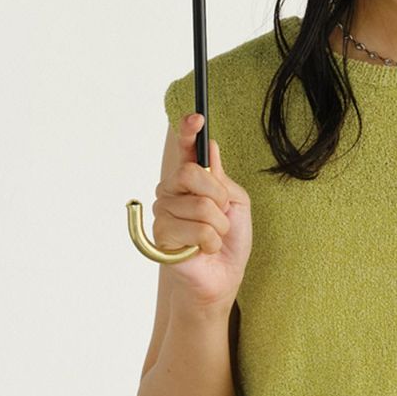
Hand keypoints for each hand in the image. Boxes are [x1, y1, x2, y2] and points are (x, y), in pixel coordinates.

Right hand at [151, 113, 251, 306]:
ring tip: (214, 237)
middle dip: (217, 196)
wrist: (222, 277)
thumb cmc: (228, 241)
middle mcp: (171, 192)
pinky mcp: (160, 236)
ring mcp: (163, 213)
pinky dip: (210, 242)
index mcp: (190, 181)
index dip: (187, 131)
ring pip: (199, 205)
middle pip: (190, 174)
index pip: (185, 150)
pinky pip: (195, 229)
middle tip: (222, 214)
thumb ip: (222, 179)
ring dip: (218, 225)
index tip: (196, 118)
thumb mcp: (236, 204)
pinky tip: (204, 250)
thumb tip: (210, 147)